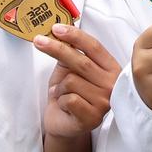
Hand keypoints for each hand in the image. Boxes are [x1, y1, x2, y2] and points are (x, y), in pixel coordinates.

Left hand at [34, 24, 120, 138]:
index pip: (94, 47)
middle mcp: (112, 84)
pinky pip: (69, 99)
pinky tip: (64, 105)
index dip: (75, 36)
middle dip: (57, 49)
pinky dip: (60, 100)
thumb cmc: (69, 93)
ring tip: (61, 94)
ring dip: (59, 87)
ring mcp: (104, 102)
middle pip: (82, 61)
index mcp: (111, 68)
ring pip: (72, 81)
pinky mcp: (93, 118)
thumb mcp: (69, 69)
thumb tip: (60, 32)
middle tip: (38, 41)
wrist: (64, 123)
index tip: (56, 28)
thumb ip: (70, 53)